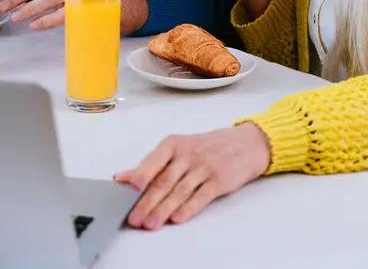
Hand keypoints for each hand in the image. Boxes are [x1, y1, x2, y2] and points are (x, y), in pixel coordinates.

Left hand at [114, 124, 271, 229]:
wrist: (245, 144)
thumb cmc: (207, 147)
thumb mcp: (178, 149)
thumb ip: (150, 164)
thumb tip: (121, 178)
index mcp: (174, 144)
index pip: (155, 159)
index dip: (143, 173)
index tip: (130, 186)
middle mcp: (189, 154)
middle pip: (165, 180)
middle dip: (148, 201)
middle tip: (135, 218)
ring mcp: (205, 167)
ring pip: (180, 191)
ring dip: (164, 209)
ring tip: (151, 224)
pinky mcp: (219, 180)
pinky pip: (201, 196)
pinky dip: (188, 208)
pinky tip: (177, 218)